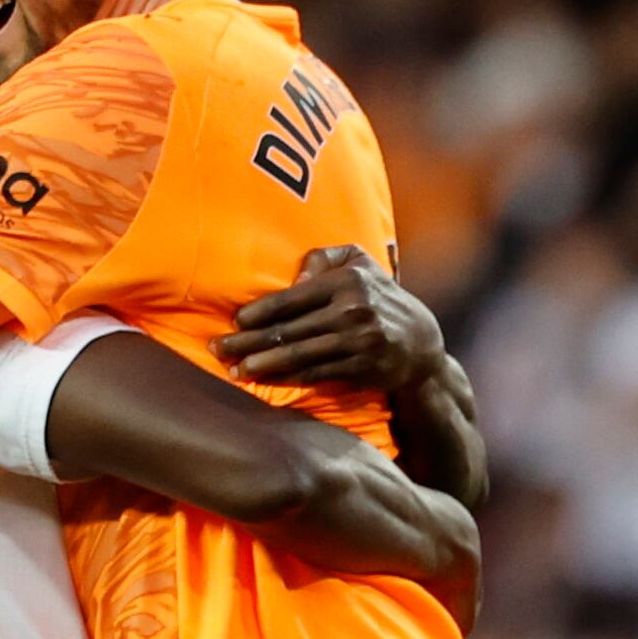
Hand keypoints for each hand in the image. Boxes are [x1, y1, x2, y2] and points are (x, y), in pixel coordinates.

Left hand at [212, 246, 445, 388]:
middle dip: (247, 341)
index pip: (292, 298)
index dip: (259, 312)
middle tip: (217, 348)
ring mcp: (358, 342)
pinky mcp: (360, 368)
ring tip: (233, 369)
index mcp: (348, 280)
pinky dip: (285, 378)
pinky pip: (314, 374)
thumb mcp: (359, 262)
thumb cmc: (378, 295)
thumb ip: (323, 258)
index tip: (234, 321)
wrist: (420, 343)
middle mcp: (353, 310)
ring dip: (261, 365)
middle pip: (288, 330)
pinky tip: (263, 380)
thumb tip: (295, 275)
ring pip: (297, 355)